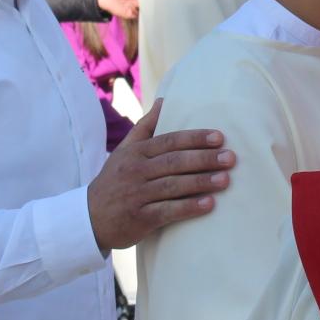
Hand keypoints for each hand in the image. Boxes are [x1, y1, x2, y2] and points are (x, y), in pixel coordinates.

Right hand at [86, 100, 233, 251]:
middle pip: (174, 162)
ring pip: (173, 186)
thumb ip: (145, 126)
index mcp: (136, 152)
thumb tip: (164, 100)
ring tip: (225, 180)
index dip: (195, 138)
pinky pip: (167, 211)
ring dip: (201, 182)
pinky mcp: (139, 218)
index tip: (219, 137)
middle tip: (230, 158)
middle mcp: (136, 171)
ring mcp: (137, 195)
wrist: (89, 218)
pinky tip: (209, 205)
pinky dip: (189, 207)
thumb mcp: (125, 151)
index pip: (169, 141)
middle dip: (204, 159)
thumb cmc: (114, 180)